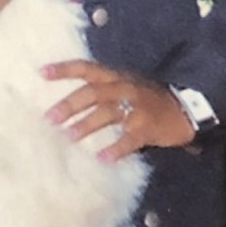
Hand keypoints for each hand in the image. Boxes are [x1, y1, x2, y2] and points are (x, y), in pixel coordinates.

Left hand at [41, 63, 194, 159]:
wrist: (183, 109)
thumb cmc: (146, 98)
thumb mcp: (124, 85)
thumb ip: (101, 89)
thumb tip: (69, 101)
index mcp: (115, 77)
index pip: (86, 68)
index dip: (65, 69)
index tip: (42, 73)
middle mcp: (124, 88)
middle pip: (92, 93)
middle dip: (70, 105)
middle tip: (50, 118)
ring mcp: (136, 108)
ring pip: (107, 114)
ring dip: (86, 125)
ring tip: (69, 136)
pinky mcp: (147, 128)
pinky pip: (129, 139)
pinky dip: (115, 149)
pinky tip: (102, 158)